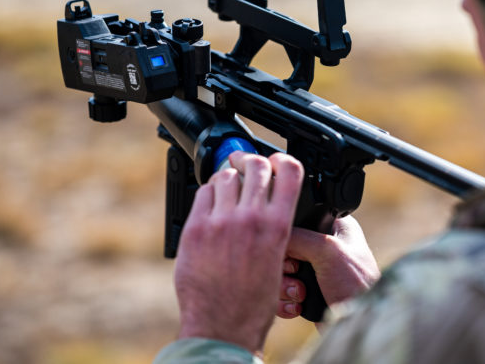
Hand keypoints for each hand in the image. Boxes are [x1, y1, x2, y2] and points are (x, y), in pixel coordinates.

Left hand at [173, 152, 303, 352]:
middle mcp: (250, 218)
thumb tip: (269, 199)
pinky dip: (209, 195)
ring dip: (229, 179)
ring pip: (226, 176)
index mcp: (278, 225)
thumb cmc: (254, 300)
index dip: (283, 160)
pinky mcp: (195, 228)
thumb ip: (274, 224)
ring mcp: (220, 221)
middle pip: (255, 165)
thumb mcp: (279, 258)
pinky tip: (213, 208)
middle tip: (246, 167)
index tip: (276, 161)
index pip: (289, 171)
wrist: (222, 325)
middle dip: (252, 163)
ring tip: (228, 193)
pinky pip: (203, 194)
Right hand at [276, 216, 379, 319]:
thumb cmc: (356, 285)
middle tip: (297, 272)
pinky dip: (285, 301)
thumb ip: (298, 237)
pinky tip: (298, 306)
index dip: (289, 237)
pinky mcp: (308, 292)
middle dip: (285, 267)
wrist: (358, 324)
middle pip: (284, 250)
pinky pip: (281, 292)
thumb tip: (273, 238)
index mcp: (334, 227)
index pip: (298, 221)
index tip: (294, 251)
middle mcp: (324, 246)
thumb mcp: (327, 250)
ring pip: (279, 272)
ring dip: (284, 287)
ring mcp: (315, 271)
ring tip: (301, 294)